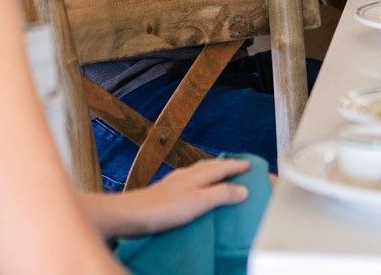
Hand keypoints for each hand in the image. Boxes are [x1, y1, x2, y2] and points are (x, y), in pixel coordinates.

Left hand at [114, 159, 251, 235]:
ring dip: (210, 171)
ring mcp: (173, 182)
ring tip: (218, 175)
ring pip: (197, 172)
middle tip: (238, 166)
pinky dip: (197, 180)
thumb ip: (220, 194)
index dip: (236, 166)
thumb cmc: (163, 209)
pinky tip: (192, 187)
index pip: (221, 167)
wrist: (130, 214)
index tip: (250, 165)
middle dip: (224, 165)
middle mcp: (185, 175)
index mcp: (195, 176)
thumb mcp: (198, 203)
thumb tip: (243, 189)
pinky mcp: (164, 192)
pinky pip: (187, 180)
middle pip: (209, 166)